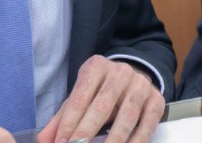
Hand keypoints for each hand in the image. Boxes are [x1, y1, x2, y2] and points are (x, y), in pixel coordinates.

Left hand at [37, 56, 163, 142]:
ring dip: (112, 141)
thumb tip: (44, 140)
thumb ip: (62, 119)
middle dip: (86, 132)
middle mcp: (120, 72)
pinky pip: (147, 125)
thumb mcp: (80, 96)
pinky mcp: (156, 100)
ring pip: (127, 117)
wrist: (133, 77)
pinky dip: (136, 142)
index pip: (80, 97)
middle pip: (102, 107)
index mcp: (96, 67)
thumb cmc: (100, 90)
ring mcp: (141, 85)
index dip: (69, 123)